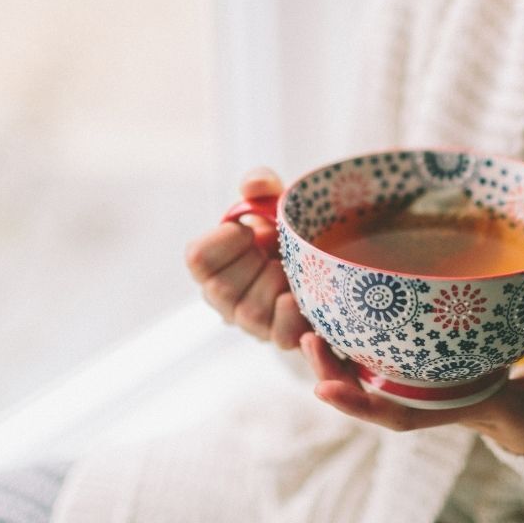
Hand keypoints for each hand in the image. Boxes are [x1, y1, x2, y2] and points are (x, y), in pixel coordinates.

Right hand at [185, 167, 311, 348]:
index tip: (247, 229)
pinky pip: (281, 337)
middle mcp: (225, 299)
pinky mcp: (283, 337)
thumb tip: (255, 185)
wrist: (326, 257)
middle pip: (222, 290)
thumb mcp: (274, 200)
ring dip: (277, 283)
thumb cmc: (286, 230)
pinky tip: (300, 298)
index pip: (198, 259)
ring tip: (292, 269)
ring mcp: (253, 323)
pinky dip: (293, 318)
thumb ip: (260, 184)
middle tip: (274, 250)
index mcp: (213, 263)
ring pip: (251, 312)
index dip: (224, 241)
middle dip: (254, 262)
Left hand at [300, 281, 523, 454]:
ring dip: (341, 358)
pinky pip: (396, 364)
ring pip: (378, 381)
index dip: (365, 404)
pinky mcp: (444, 372)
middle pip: (377, 397)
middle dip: (336, 373)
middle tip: (305, 339)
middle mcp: (444, 400)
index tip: (324, 390)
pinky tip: (343, 320)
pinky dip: (366, 348)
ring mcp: (441, 388)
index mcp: (468, 406)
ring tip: (309, 328)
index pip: (408, 416)